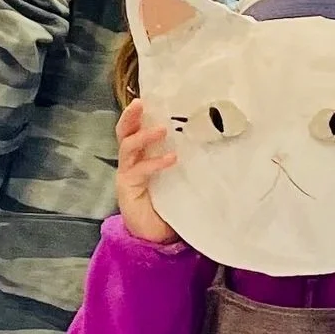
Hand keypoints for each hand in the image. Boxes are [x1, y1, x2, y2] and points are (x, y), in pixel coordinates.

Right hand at [114, 100, 178, 245]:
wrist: (156, 237)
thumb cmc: (169, 205)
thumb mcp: (179, 177)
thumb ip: (184, 160)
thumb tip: (211, 139)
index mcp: (141, 156)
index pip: (136, 128)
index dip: (139, 113)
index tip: (150, 95)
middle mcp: (130, 162)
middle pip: (123, 132)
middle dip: (130, 116)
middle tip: (141, 103)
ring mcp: (127, 175)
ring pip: (127, 147)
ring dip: (143, 135)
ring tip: (162, 129)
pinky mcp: (128, 189)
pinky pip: (139, 170)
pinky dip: (155, 162)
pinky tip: (171, 158)